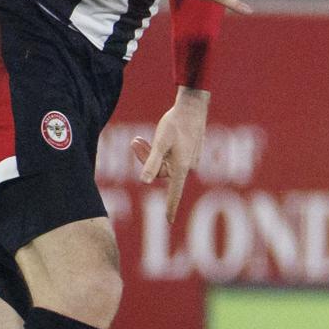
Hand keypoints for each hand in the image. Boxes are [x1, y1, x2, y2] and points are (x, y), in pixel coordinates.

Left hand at [130, 89, 207, 220]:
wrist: (194, 106)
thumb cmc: (176, 123)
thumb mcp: (160, 142)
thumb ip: (152, 162)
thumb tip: (145, 181)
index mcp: (181, 166)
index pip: (174, 192)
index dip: (171, 207)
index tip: (168, 222)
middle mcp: (187, 165)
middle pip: (161, 172)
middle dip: (145, 160)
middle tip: (135, 141)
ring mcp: (189, 158)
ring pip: (165, 164)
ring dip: (150, 154)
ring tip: (139, 138)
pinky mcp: (189, 151)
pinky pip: (171, 157)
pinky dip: (160, 150)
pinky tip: (158, 136)